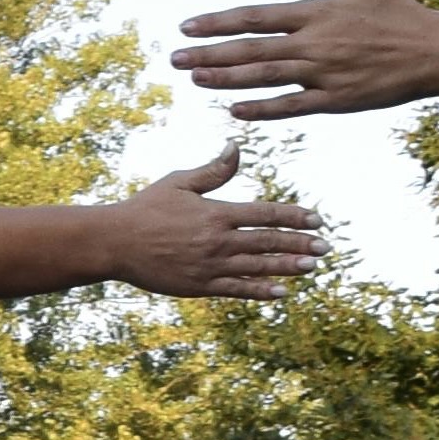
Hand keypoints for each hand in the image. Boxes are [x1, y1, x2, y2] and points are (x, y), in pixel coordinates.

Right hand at [95, 144, 323, 300]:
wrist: (112, 243)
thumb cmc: (143, 209)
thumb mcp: (177, 183)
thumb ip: (212, 171)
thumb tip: (236, 147)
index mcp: (216, 213)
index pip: (266, 214)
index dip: (295, 216)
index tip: (317, 219)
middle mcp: (218, 241)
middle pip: (269, 242)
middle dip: (301, 243)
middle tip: (326, 247)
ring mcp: (209, 266)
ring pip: (258, 267)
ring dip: (288, 267)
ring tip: (311, 267)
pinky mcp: (197, 286)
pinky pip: (235, 290)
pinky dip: (259, 291)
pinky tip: (280, 293)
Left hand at [172, 0, 438, 120]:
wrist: (436, 50)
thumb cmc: (398, 11)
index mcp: (318, 12)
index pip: (256, 16)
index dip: (218, 21)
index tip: (186, 26)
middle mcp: (315, 43)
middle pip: (251, 49)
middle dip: (208, 54)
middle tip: (173, 60)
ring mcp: (324, 73)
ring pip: (264, 77)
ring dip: (225, 79)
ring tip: (194, 79)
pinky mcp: (335, 100)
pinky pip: (290, 107)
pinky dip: (261, 108)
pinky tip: (233, 109)